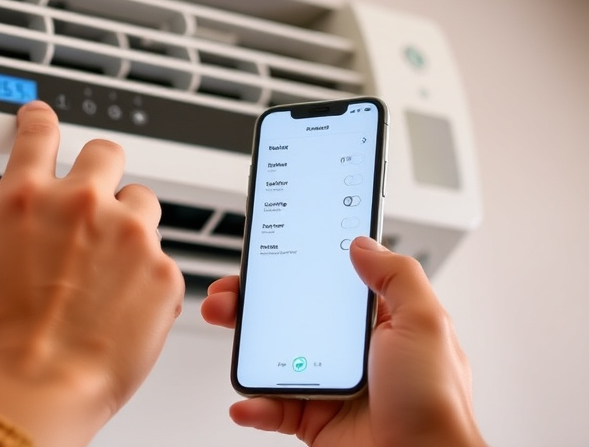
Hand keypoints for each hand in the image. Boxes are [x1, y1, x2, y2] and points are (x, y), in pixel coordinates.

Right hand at [0, 101, 184, 446]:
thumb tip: (3, 240)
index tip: (43, 116)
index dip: (41, 120)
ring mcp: (128, 236)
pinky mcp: (163, 271)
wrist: (34, 390)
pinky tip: (127, 308)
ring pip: (143, 203)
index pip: (39, 135)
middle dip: (100, 172)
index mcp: (26, 201)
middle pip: (106, 154)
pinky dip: (149, 278)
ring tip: (115, 268)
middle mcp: (81, 206)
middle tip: (96, 202)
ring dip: (130, 225)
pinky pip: (163, 259)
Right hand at [201, 236, 486, 446]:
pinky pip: (274, 407)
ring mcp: (330, 385)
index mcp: (379, 324)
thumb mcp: (425, 324)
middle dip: (254, 303)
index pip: (329, 285)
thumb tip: (363, 244)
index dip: (296, 268)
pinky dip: (254, 404)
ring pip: (275, 357)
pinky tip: (246, 400)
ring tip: (228, 332)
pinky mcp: (314, 420)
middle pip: (292, 316)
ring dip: (244, 345)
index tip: (267, 256)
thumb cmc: (437, 404)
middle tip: (230, 295)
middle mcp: (352, 352)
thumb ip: (396, 276)